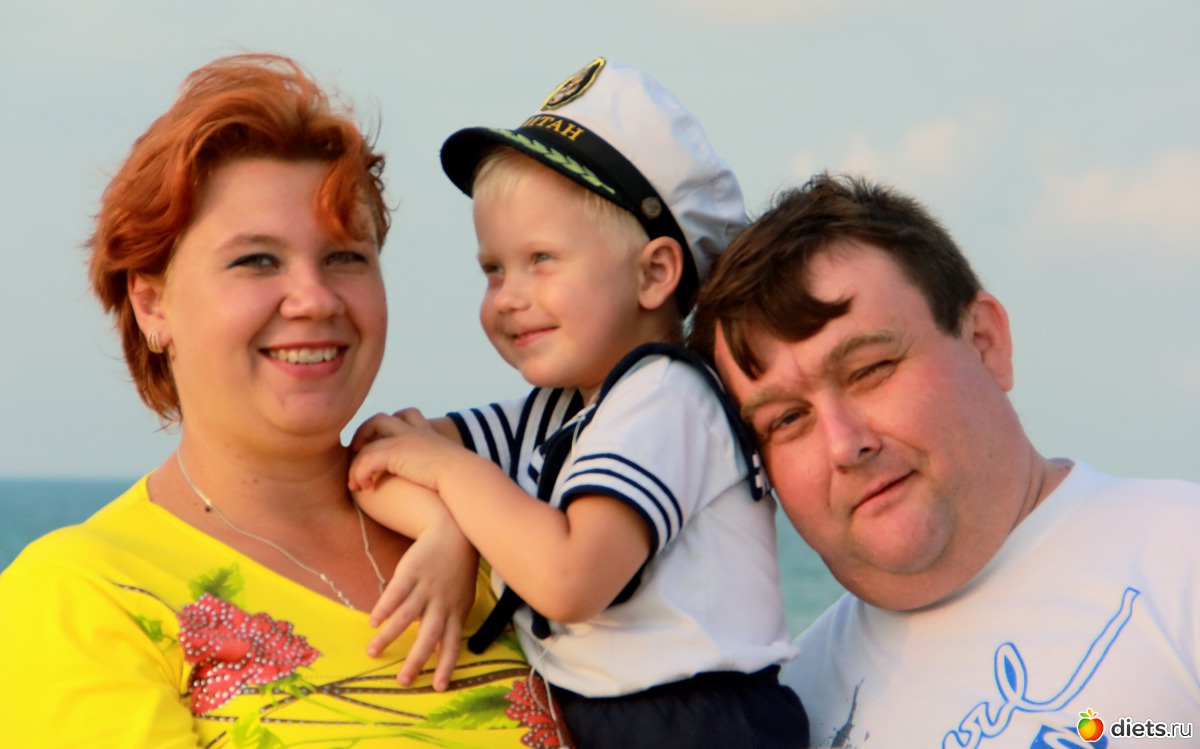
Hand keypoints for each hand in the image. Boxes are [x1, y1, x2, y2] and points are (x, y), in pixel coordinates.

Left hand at [348, 416, 465, 492]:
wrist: (466, 481)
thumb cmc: (462, 486)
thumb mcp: (450, 474)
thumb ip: (440, 472)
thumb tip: (437, 484)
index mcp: (428, 436)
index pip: (406, 418)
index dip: (388, 431)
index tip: (380, 450)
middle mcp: (414, 432)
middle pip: (381, 419)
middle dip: (365, 433)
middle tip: (358, 456)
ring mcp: (404, 439)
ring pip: (368, 434)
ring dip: (357, 456)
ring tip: (355, 479)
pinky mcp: (395, 452)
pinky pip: (365, 458)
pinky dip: (359, 472)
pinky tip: (362, 487)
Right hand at [367, 505, 478, 690]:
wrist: (453, 534)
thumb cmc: (456, 573)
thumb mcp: (461, 600)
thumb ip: (451, 625)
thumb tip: (441, 653)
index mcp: (455, 612)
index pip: (452, 644)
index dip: (446, 665)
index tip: (437, 687)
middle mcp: (441, 603)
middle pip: (429, 635)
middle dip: (416, 660)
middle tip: (402, 681)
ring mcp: (425, 588)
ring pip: (406, 616)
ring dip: (389, 636)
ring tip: (372, 652)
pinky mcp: (410, 572)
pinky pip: (395, 593)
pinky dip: (384, 608)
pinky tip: (373, 621)